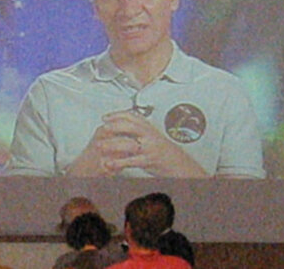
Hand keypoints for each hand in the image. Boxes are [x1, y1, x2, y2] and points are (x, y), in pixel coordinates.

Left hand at [65, 110, 205, 177]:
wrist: (183, 167)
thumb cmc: (169, 155)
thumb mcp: (155, 138)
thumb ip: (141, 133)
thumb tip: (125, 128)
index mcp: (151, 128)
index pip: (133, 116)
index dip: (117, 115)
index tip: (106, 117)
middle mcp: (151, 136)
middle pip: (129, 126)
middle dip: (113, 126)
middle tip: (102, 128)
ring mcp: (150, 148)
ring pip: (128, 143)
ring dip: (112, 145)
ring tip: (101, 146)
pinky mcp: (150, 161)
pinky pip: (131, 161)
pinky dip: (119, 162)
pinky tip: (110, 163)